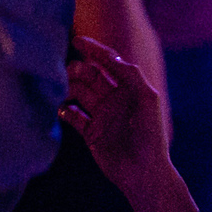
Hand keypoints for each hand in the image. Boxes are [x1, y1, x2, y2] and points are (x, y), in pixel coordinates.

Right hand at [62, 37, 195, 211]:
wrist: (143, 171)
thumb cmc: (150, 134)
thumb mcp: (146, 100)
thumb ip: (131, 75)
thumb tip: (112, 57)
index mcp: (128, 88)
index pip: (109, 62)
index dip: (94, 49)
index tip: (77, 40)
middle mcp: (113, 98)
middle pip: (90, 75)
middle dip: (77, 69)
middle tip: (67, 71)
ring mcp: (101, 115)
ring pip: (79, 93)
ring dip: (68, 87)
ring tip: (60, 88)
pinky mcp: (91, 132)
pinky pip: (73, 116)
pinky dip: (65, 110)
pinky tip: (63, 109)